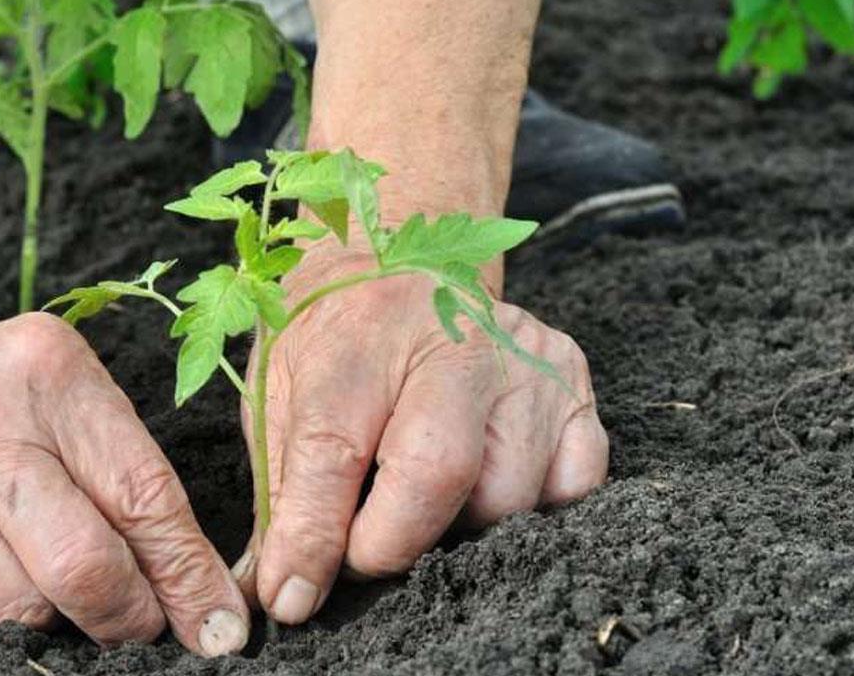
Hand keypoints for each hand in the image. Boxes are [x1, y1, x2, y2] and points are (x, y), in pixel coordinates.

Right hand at [0, 305, 248, 656]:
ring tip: (55, 575)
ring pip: (22, 610)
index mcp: (47, 375)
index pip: (142, 496)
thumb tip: (196, 587)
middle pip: (83, 568)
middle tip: (146, 623)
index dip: (188, 573)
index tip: (220, 622)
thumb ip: (127, 471)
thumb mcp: (64, 387)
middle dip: (130, 615)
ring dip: (60, 614)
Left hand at [233, 246, 607, 623]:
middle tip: (362, 550)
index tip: (292, 595)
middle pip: (437, 472)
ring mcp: (523, 360)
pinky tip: (486, 476)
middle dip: (392, 542)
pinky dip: (529, 504)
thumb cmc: (334, 338)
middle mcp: (453, 340)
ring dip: (459, 526)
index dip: (311, 537)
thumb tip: (280, 592)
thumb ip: (281, 492)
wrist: (400, 259)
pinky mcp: (572, 381)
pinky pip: (572, 484)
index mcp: (361, 337)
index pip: (334, 450)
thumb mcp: (280, 393)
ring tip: (423, 494)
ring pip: (508, 495)